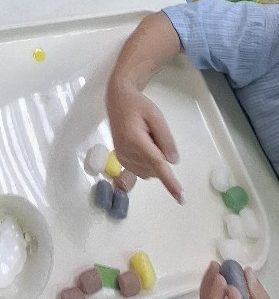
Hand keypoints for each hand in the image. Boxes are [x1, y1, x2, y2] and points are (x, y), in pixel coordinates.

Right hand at [106, 79, 183, 202]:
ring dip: (154, 160)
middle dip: (160, 156)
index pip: (157, 164)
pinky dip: (148, 162)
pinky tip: (142, 145)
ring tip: (146, 137)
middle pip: (155, 168)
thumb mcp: (156, 115)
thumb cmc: (138, 105)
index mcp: (135, 140)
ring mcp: (122, 158)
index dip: (170, 181)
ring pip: (150, 172)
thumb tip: (173, 162)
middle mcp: (126, 152)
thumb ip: (166, 139)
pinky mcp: (120, 160)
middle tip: (153, 134)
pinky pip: (142, 171)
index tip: (180, 197)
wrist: (117, 100)